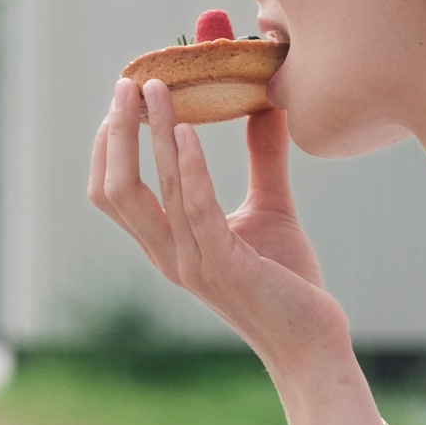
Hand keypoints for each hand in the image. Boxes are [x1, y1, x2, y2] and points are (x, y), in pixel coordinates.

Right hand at [88, 76, 348, 368]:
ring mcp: (190, 263)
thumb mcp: (271, 207)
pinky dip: (188, 165)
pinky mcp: (222, 266)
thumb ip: (262, 158)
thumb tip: (268, 104)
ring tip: (156, 88)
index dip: (113, 143)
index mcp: (168, 244)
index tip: (129, 94)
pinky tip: (190, 128)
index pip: (115, 191)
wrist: (313, 341)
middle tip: (129, 83)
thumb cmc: (290, 281)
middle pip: (114, 189)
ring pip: (147, 192)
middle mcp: (167, 255)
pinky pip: (195, 207)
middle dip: (116, 133)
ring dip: (150, 135)